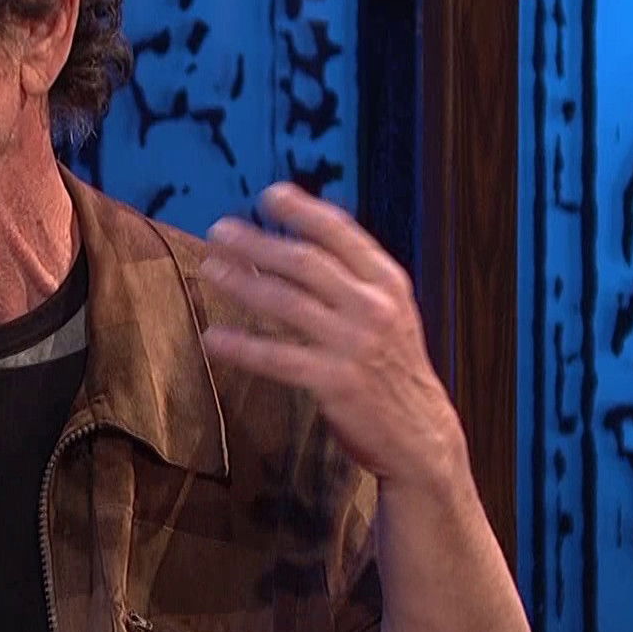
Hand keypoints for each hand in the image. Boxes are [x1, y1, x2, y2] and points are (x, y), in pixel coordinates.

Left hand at [198, 182, 468, 493]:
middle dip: (258, 242)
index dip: (303, 210)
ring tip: (211, 269)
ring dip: (243, 283)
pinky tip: (213, 338)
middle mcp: (374, 307)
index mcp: (388, 283)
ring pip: (287, 302)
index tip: (269, 195)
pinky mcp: (336, 382)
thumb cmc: (393, 369)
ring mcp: (355, 344)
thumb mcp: (389, 312)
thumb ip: (354, 278)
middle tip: (219, 230)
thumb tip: (306, 235)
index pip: (341, 233)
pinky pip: (278, 358)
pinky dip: (242, 346)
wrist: (421, 435)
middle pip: (306, 262)